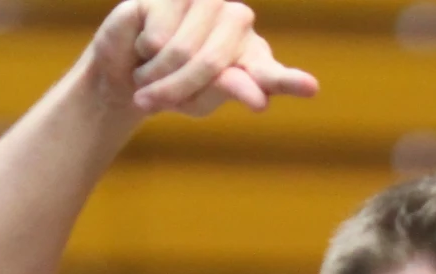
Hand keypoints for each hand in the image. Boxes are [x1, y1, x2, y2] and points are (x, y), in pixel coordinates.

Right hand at [88, 0, 319, 117]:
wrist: (126, 73)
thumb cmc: (171, 90)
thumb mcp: (200, 100)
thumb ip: (230, 91)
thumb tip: (260, 97)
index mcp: (254, 60)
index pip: (274, 74)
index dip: (290, 81)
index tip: (309, 89)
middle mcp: (237, 23)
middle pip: (211, 65)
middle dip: (175, 88)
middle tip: (149, 100)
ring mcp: (207, 2)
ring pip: (182, 50)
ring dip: (155, 72)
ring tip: (148, 72)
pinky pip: (158, 35)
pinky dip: (143, 50)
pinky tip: (143, 44)